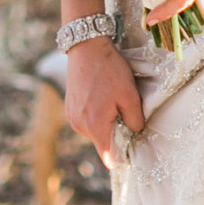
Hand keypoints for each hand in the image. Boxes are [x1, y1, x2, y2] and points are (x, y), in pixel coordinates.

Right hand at [64, 36, 143, 165]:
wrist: (87, 46)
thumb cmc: (110, 70)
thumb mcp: (130, 95)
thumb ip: (135, 121)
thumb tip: (134, 133)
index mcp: (95, 126)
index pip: (109, 158)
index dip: (123, 156)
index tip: (133, 146)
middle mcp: (80, 126)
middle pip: (103, 143)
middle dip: (115, 133)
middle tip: (125, 111)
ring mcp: (72, 116)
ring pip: (95, 131)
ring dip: (105, 122)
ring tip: (112, 99)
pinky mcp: (69, 107)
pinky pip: (86, 120)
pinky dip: (95, 113)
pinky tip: (101, 95)